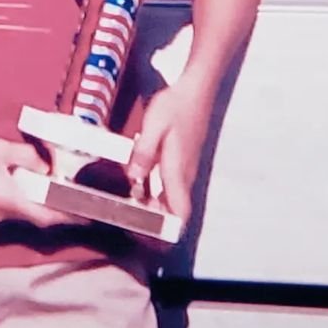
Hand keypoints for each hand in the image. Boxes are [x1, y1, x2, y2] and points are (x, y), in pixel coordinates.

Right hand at [0, 132, 83, 228]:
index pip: (46, 216)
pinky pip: (8, 210)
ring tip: (56, 191)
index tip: (89, 216)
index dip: (69, 218)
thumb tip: (44, 166)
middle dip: (57, 211)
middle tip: (76, 199)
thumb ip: (25, 157)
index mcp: (6, 200)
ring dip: (38, 206)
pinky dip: (22, 202)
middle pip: (36, 219)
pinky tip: (27, 187)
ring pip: (21, 215)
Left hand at [127, 78, 214, 220]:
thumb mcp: (153, 127)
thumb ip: (143, 154)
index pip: (180, 212)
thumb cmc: (176, 106)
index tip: (150, 238)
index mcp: (178, 170)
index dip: (167, 230)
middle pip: (174, 209)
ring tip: (131, 206)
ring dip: (155, 205)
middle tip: (131, 223)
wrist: (195, 88)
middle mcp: (185, 173)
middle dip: (156, 221)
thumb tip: (134, 178)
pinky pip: (170, 182)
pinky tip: (139, 183)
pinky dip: (156, 190)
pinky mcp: (182, 158)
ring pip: (172, 196)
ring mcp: (185, 166)